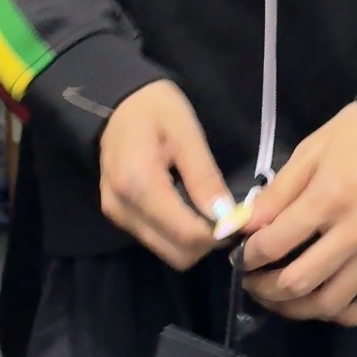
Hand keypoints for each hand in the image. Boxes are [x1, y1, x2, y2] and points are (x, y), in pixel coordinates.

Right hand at [100, 81, 231, 270]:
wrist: (119, 103)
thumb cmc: (156, 109)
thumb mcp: (188, 135)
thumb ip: (205, 178)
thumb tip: (227, 218)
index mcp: (138, 183)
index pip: (185, 234)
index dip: (218, 234)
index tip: (241, 220)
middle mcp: (122, 207)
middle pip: (176, 253)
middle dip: (206, 243)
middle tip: (228, 217)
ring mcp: (116, 215)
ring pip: (166, 251)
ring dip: (193, 241)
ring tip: (210, 211)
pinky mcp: (117, 216)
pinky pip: (155, 239)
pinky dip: (177, 234)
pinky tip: (190, 210)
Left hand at [241, 104, 356, 325]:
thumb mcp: (309, 152)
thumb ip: (276, 193)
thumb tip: (243, 227)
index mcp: (329, 199)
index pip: (275, 244)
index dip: (247, 256)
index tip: (239, 256)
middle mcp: (356, 232)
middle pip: (300, 282)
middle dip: (264, 289)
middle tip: (252, 281)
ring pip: (333, 303)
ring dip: (297, 309)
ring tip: (280, 298)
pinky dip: (349, 316)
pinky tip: (327, 305)